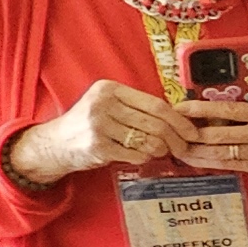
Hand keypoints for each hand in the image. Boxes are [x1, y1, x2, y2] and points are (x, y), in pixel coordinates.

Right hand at [10, 78, 183, 182]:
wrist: (54, 143)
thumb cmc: (89, 124)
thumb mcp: (108, 105)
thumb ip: (137, 106)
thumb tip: (180, 117)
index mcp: (110, 89)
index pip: (157, 104)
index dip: (180, 120)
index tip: (192, 131)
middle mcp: (103, 104)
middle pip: (156, 123)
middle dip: (176, 138)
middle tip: (184, 147)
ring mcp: (99, 126)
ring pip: (148, 140)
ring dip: (161, 149)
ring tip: (161, 151)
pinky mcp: (98, 147)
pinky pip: (136, 154)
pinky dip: (145, 157)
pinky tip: (142, 156)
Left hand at [177, 68, 247, 187]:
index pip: (232, 111)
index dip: (204, 109)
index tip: (183, 106)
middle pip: (221, 134)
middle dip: (194, 131)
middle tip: (173, 127)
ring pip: (222, 153)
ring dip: (197, 150)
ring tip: (176, 146)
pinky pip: (231, 165)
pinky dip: (210, 162)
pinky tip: (195, 159)